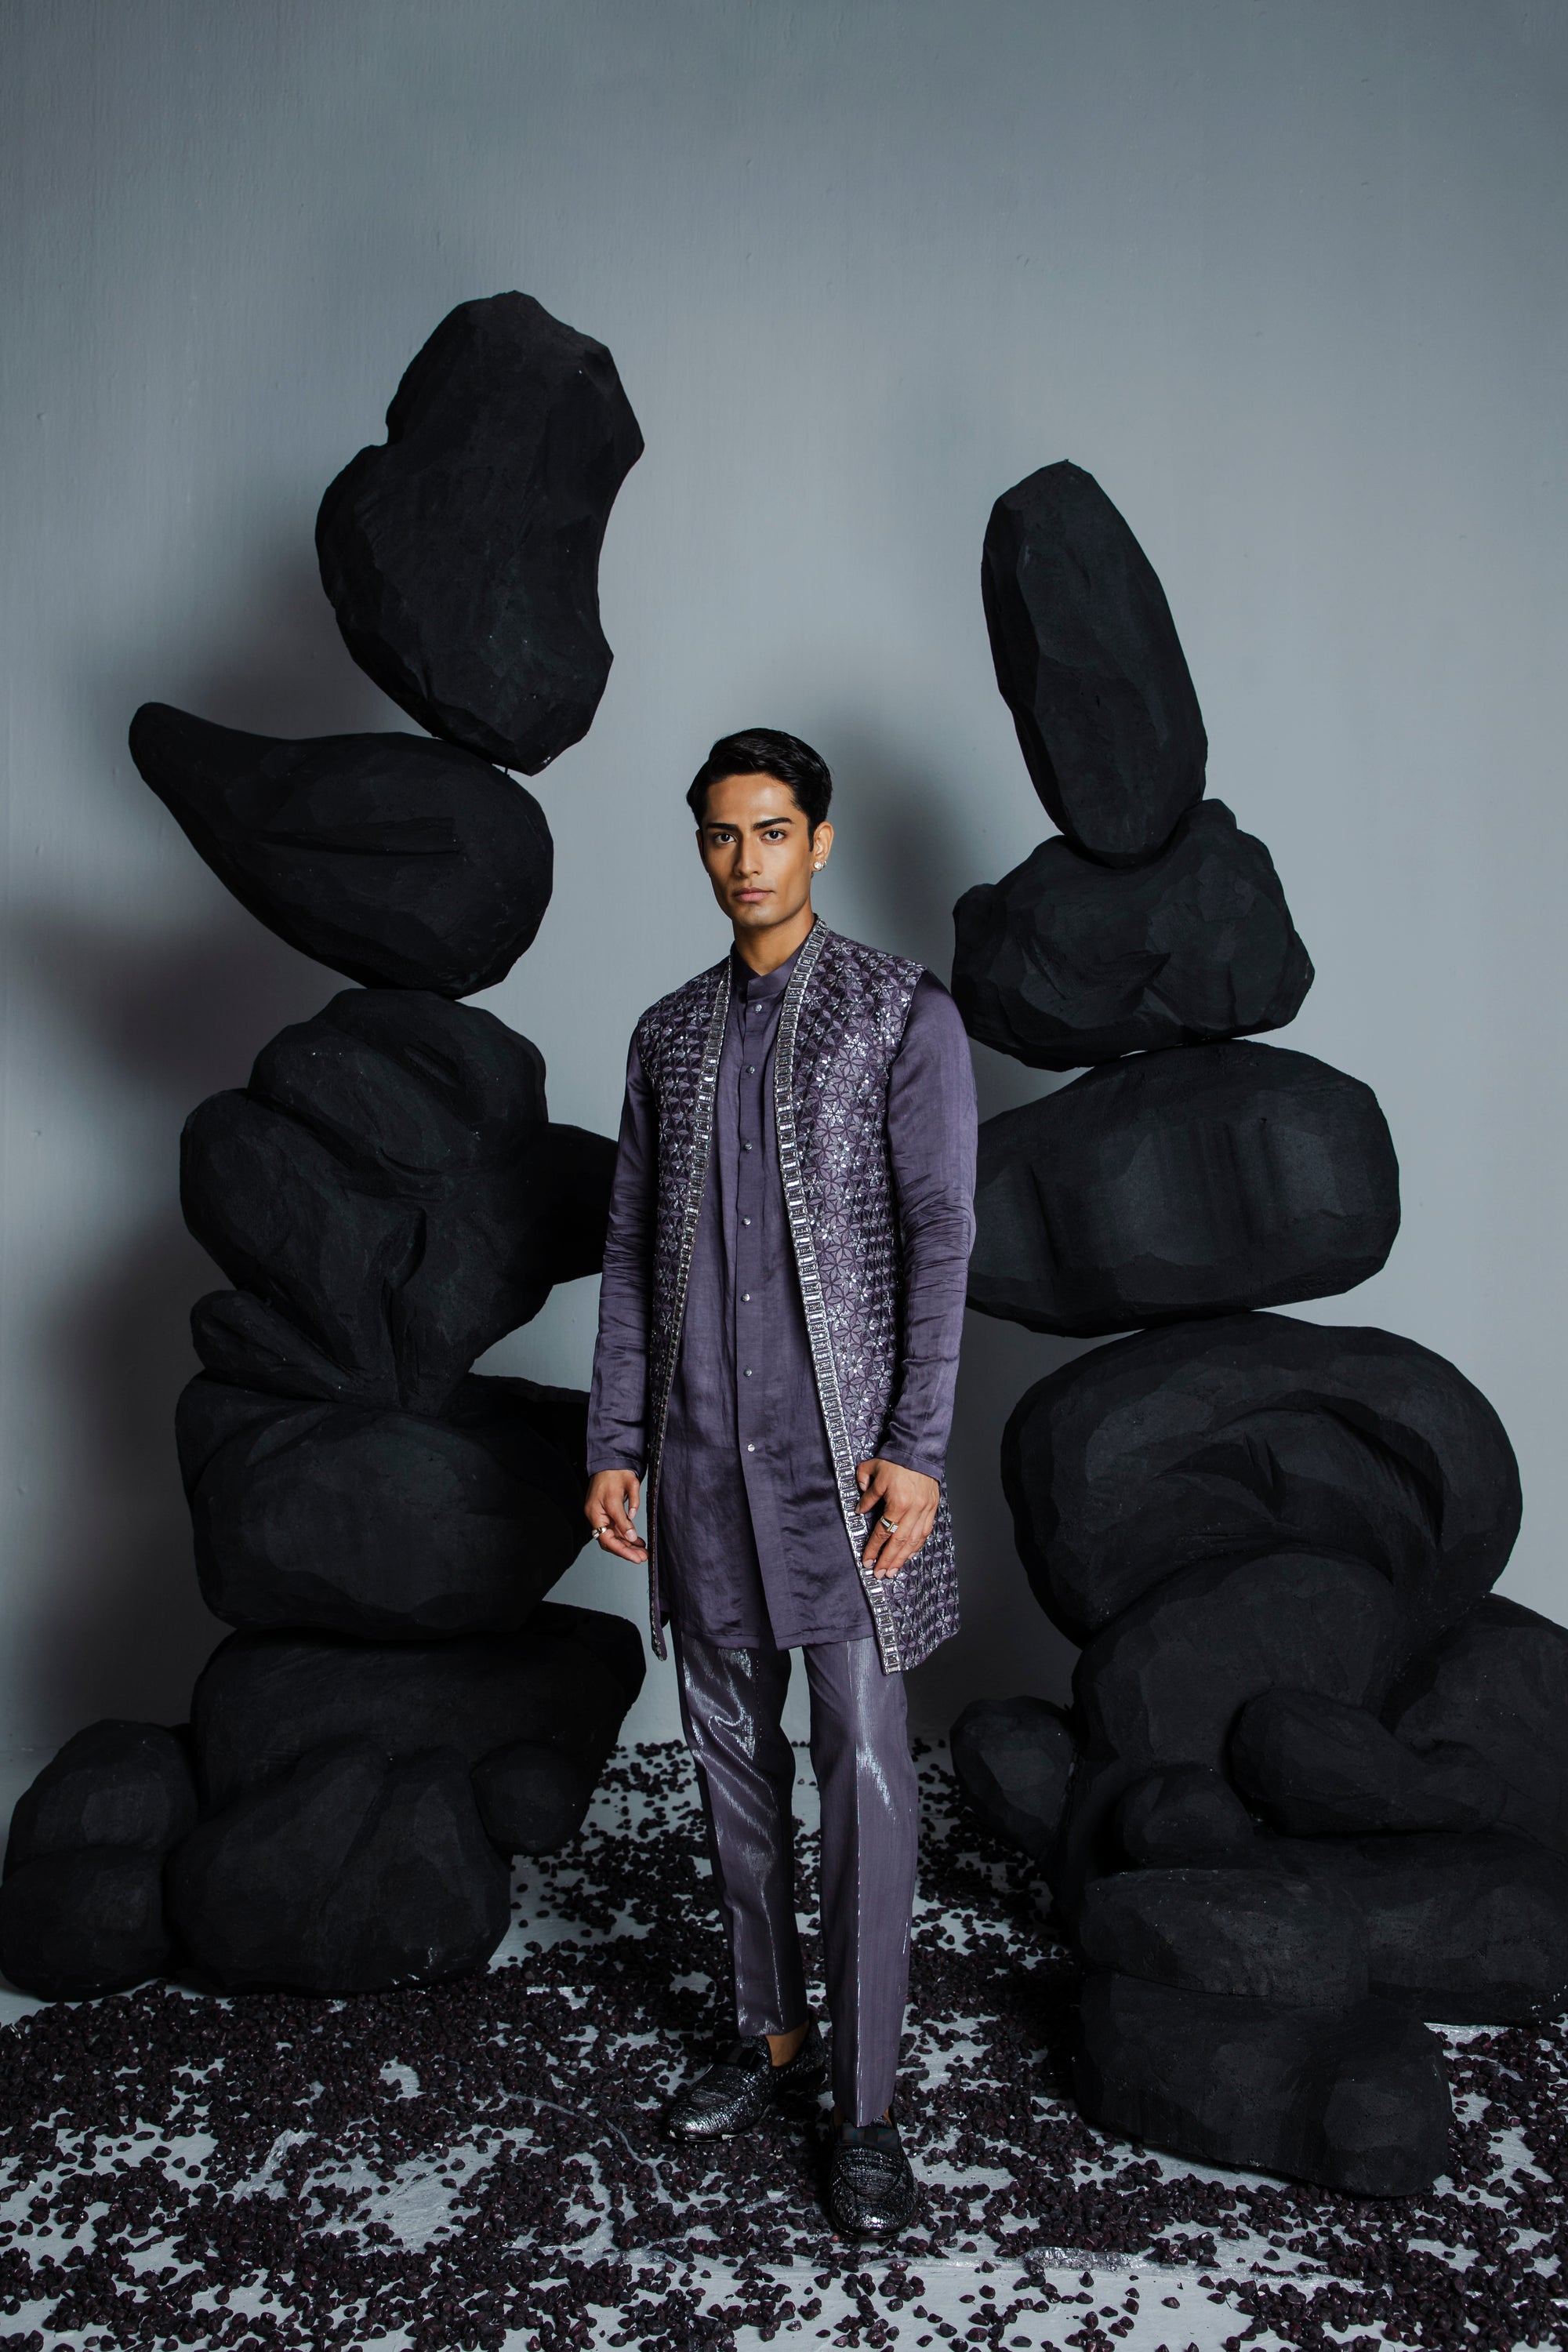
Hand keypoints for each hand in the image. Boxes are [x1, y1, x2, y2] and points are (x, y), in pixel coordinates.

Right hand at [584, 1469, 645, 1562]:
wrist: (613, 1459)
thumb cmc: (616, 1473)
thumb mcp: (621, 1495)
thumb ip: (624, 1517)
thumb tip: (630, 1536)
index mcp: (595, 1513)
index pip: (607, 1540)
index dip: (622, 1551)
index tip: (636, 1558)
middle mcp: (597, 1516)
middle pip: (610, 1541)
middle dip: (627, 1550)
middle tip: (643, 1557)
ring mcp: (602, 1514)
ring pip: (615, 1536)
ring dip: (629, 1544)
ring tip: (643, 1551)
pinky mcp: (608, 1512)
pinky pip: (617, 1528)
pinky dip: (627, 1535)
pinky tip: (638, 1541)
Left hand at [855, 1459, 938, 1576]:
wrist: (919, 1449)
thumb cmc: (895, 1460)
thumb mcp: (872, 1471)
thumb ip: (866, 1494)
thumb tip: (860, 1511)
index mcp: (897, 1503)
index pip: (883, 1532)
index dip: (874, 1549)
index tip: (867, 1561)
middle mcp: (913, 1510)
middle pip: (899, 1542)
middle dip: (888, 1560)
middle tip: (880, 1574)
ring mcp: (925, 1510)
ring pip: (913, 1541)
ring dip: (903, 1558)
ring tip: (893, 1571)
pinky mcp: (932, 1508)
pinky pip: (924, 1532)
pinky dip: (917, 1546)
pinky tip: (909, 1555)